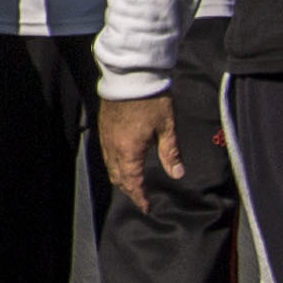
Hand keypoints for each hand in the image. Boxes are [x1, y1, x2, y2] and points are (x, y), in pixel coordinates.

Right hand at [95, 91, 179, 213]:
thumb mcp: (167, 127)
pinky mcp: (104, 127)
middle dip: (129, 190)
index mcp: (129, 151)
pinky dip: (114, 164)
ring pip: (110, 166)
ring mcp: (106, 137)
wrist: (130, 76)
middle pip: (118, 177)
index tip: (147, 207)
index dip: (140, 196)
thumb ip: (170, 153)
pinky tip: (123, 162)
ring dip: (121, 178)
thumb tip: (177, 174)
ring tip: (131, 184)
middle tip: (140, 198)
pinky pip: (107, 154)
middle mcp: (114, 147)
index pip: (133, 182)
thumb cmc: (151, 100)